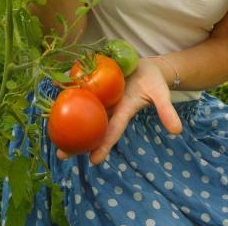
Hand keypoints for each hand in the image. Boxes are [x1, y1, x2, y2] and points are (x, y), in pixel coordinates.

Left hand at [56, 58, 182, 164]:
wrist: (147, 66)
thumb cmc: (154, 82)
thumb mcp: (161, 95)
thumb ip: (166, 111)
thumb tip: (177, 131)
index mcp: (124, 111)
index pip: (112, 131)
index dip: (104, 145)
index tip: (93, 161)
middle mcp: (109, 107)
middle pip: (91, 126)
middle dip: (77, 141)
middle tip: (61, 154)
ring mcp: (101, 96)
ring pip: (83, 110)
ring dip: (68, 118)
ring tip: (51, 130)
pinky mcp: (97, 82)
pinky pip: (82, 89)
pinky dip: (70, 91)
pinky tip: (55, 94)